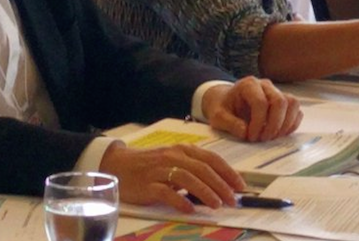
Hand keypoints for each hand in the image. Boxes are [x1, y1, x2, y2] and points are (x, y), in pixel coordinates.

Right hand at [99, 141, 245, 210]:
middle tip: (233, 200)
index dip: (228, 172)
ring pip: (188, 179)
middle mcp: (173, 156)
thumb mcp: (174, 160)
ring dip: (205, 192)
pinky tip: (190, 209)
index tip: (240, 186)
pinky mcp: (147, 185)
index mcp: (183, 149)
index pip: (211, 159)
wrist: (117, 165)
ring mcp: (159, 170)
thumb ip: (194, 167)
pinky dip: (180, 201)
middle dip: (221, 185)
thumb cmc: (150, 165)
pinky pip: (166, 192)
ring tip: (217, 205)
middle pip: (202, 169)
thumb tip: (220, 183)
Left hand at [202, 76, 301, 141]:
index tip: (251, 136)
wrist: (226, 101)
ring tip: (272, 137)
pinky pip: (296, 110)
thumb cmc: (222, 107)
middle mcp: (265, 85)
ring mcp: (276, 92)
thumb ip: (229, 123)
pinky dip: (291, 124)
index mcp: (248, 85)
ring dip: (285, 124)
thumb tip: (245, 132)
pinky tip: (279, 134)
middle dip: (274, 125)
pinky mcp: (284, 101)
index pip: (261, 102)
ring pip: (293, 103)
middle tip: (263, 139)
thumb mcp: (217, 116)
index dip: (258, 122)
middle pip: (280, 102)